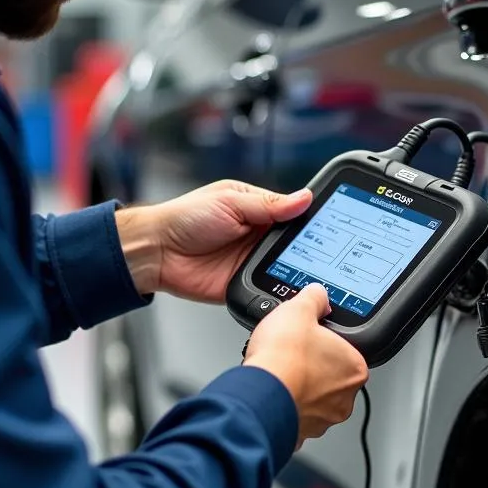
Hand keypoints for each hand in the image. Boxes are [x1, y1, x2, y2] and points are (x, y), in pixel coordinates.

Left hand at [116, 181, 312, 302]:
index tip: (330, 224)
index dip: (311, 220)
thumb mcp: (230, 202)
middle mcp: (258, 236)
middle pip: (296, 244)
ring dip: (297, 270)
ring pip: (287, 268)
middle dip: (309, 249)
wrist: (157, 251)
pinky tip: (289, 289)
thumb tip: (304, 197)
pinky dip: (278, 290)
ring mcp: (252, 262)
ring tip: (313, 272)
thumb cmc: (184, 218)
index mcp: (258, 210)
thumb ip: (268, 204)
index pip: (295, 214)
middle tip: (326, 252)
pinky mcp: (245, 285)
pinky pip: (268, 290)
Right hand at [243, 284, 367, 448]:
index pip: (345, 350)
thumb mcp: (299, 309)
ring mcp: (322, 419)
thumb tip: (317, 295)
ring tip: (278, 371)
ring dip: (297, 387)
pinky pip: (294, 415)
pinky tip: (273, 391)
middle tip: (290, 353)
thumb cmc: (283, 357)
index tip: (308, 338)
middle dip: (310, 365)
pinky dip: (284, 405)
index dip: (323, 341)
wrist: (259, 392)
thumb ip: (314, 298)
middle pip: (329, 375)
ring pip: (312, 398)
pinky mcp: (300, 432)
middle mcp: (344, 398)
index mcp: (354, 368)